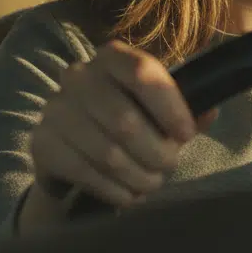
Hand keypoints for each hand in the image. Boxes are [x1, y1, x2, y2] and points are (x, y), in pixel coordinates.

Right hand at [30, 40, 215, 206]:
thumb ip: (186, 110)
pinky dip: (114, 189)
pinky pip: (86, 172)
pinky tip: (128, 194)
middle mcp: (78, 76)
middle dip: (156, 153)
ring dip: (138, 176)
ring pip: (107, 152)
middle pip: (125, 121)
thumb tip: (209, 112)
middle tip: (168, 167)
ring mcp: (55, 109)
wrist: (73, 145)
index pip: (142, 72)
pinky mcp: (42, 143)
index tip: (186, 135)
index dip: (169, 106)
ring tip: (151, 184)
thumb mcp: (158, 109)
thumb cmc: (128, 119)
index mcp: (112, 57)